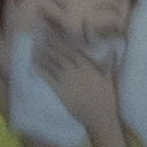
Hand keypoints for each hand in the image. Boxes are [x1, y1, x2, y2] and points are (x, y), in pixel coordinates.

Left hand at [30, 23, 126, 139]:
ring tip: (34, 44)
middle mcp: (75, 70)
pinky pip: (47, 77)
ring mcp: (66, 80)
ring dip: (42, 53)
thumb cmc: (106, 97)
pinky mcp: (60, 90)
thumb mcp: (110, 77)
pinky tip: (33, 63)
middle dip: (48, 42)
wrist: (99, 115)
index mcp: (87, 65)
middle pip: (59, 53)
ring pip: (51, 63)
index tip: (52, 31)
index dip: (60, 39)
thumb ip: (110, 62)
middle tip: (39, 32)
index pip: (71, 48)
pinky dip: (40, 69)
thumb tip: (112, 48)